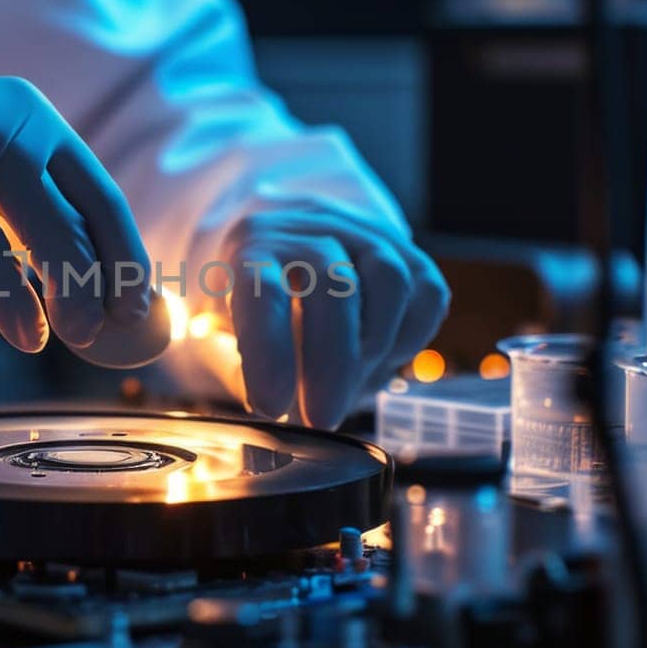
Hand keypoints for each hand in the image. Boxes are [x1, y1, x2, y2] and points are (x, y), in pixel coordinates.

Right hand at [0, 66, 151, 352]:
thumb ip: (39, 217)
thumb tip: (106, 301)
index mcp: (30, 115)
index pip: (98, 194)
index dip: (124, 259)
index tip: (135, 313)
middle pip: (49, 214)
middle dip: (76, 284)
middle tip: (85, 335)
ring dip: (14, 301)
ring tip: (30, 342)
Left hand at [218, 201, 448, 429]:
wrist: (288, 245)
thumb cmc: (251, 301)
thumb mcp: (221, 330)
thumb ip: (238, 365)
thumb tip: (271, 402)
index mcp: (253, 245)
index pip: (263, 290)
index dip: (270, 351)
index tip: (270, 407)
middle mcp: (310, 228)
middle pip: (337, 287)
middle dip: (332, 365)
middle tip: (321, 419)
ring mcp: (364, 233)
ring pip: (390, 281)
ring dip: (373, 349)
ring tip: (349, 387)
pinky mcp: (407, 250)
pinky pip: (426, 293)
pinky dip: (408, 338)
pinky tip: (378, 360)